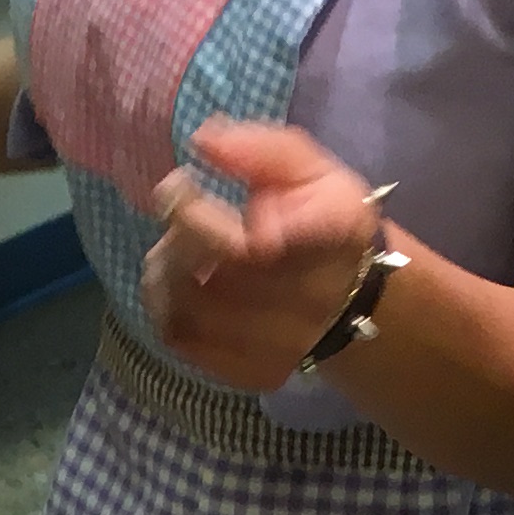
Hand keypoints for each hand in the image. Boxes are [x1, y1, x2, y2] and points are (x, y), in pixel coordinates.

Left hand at [141, 118, 386, 392]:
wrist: (349, 300)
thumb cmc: (321, 223)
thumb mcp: (310, 172)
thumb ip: (263, 150)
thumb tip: (203, 142)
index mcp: (334, 236)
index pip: (265, 238)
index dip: (203, 220)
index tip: (177, 185)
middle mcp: (315, 299)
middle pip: (213, 271)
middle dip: (177, 231)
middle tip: (178, 205)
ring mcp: (283, 345)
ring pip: (190, 310)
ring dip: (166, 268)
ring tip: (178, 244)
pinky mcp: (255, 372)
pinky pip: (181, 338)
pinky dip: (164, 303)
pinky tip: (181, 280)